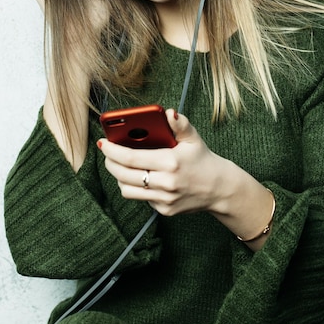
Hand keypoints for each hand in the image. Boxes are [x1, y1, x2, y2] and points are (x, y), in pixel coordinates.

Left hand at [97, 109, 225, 215]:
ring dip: (119, 177)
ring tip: (119, 165)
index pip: (131, 157)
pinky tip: (139, 177)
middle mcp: (166, 183)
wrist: (219, 189)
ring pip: (127, 190)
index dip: (113, 150)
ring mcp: (165, 199)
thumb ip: (180, 123)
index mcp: (171, 162)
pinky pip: (141, 198)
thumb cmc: (202, 159)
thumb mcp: (193, 138)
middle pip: (124, 175)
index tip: (103, 143)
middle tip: (107, 153)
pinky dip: (136, 187)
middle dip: (110, 163)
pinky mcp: (165, 210)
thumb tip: (168, 113)